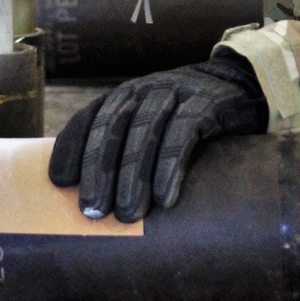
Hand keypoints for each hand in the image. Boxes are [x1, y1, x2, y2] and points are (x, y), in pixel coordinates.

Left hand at [49, 52, 268, 221]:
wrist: (239, 87)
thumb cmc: (187, 119)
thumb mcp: (152, 125)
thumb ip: (126, 147)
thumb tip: (92, 197)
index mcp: (125, 96)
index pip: (89, 118)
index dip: (73, 148)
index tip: (60, 182)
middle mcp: (144, 90)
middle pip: (113, 127)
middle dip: (99, 170)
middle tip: (92, 210)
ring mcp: (175, 92)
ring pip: (145, 132)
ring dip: (132, 175)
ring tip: (127, 214)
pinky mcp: (206, 103)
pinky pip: (183, 134)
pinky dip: (170, 166)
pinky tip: (164, 197)